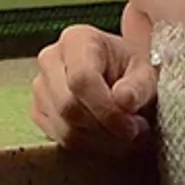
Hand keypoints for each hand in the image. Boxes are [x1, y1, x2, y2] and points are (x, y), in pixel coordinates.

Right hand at [30, 23, 157, 154]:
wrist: (120, 77)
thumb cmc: (132, 70)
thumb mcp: (146, 73)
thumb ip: (139, 86)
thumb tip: (123, 100)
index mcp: (77, 39)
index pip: (81, 80)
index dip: (106, 109)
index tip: (131, 126)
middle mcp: (51, 58)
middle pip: (68, 106)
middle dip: (104, 128)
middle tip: (132, 133)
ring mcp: (41, 85)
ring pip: (64, 128)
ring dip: (99, 141)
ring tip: (124, 136)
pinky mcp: (39, 110)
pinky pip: (58, 138)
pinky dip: (86, 145)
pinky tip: (106, 137)